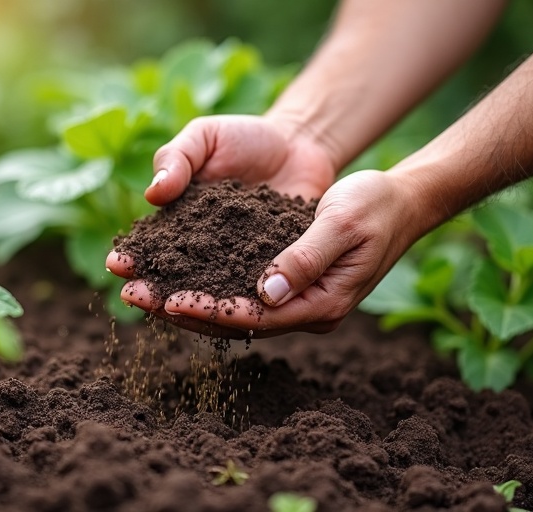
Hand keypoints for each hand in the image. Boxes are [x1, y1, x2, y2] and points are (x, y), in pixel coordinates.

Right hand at [105, 113, 335, 336]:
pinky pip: (255, 287)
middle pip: (173, 278)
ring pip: (211, 292)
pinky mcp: (272, 269)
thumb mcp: (204, 137)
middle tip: (132, 296)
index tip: (116, 263)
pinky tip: (231, 310)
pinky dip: (242, 300)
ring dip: (189, 305)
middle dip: (150, 288)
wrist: (299, 145)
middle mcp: (204, 251)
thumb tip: (153, 193)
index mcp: (179, 222)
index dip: (133, 254)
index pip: (151, 245)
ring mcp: (237, 264)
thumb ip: (177, 159)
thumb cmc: (244, 138)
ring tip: (170, 310)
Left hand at [108, 170, 425, 337]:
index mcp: (321, 303)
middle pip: (231, 318)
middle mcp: (302, 307)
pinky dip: (200, 278)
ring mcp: (291, 294)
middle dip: (181, 310)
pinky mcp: (282, 275)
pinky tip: (167, 269)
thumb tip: (265, 292)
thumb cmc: (376, 205)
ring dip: (182, 296)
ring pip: (227, 304)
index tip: (169, 301)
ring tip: (137, 288)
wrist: (398, 197)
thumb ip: (305, 257)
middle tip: (133, 297)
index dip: (210, 311)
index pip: (255, 317)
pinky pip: (234, 284)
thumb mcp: (343, 224)